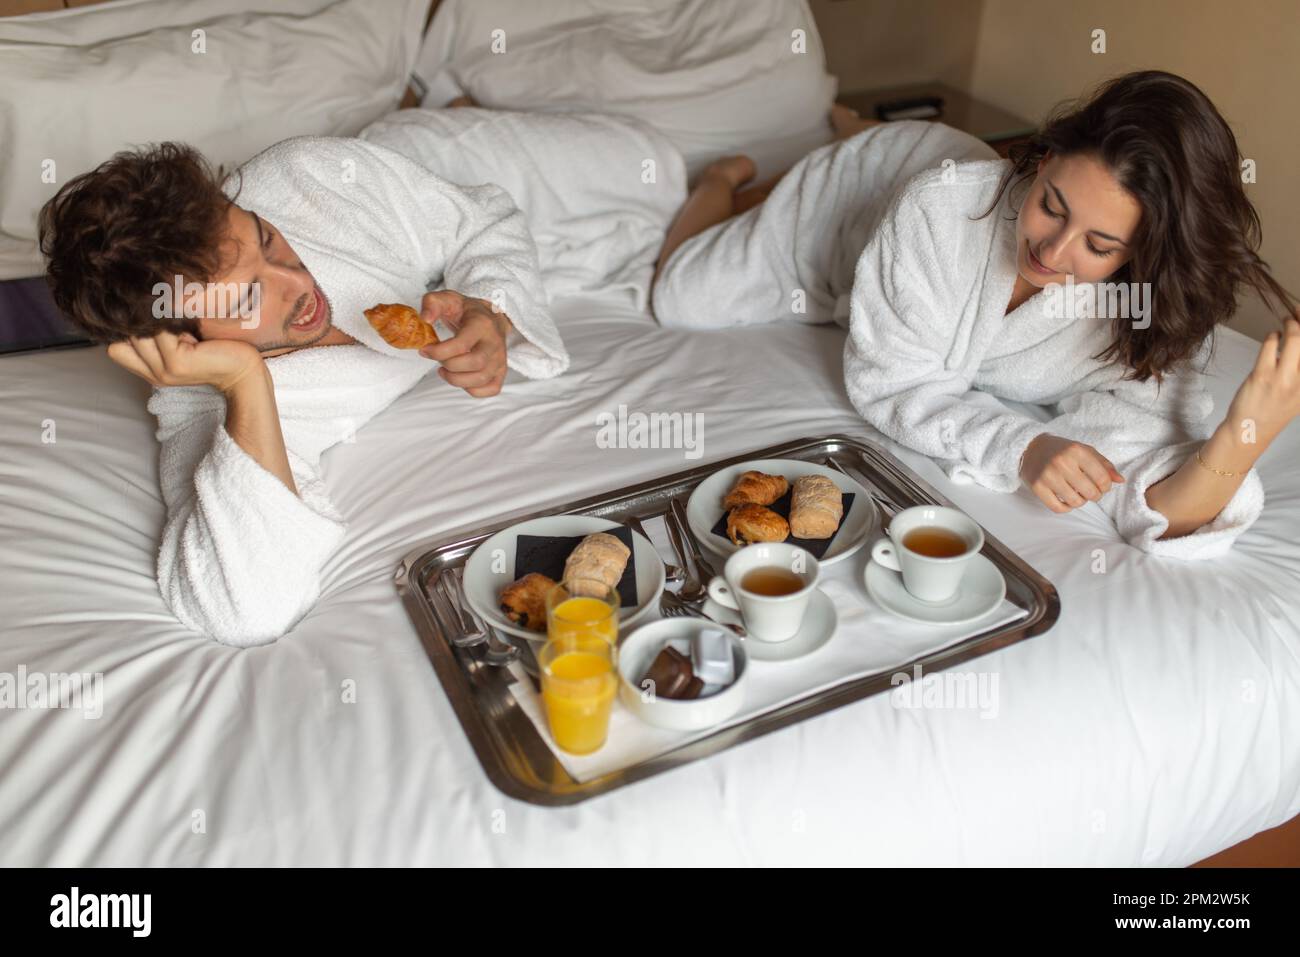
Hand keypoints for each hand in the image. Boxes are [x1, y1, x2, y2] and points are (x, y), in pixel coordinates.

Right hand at [107, 330, 263, 394]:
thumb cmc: (215, 350)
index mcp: (150, 371)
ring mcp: (164, 371)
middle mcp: (153, 374)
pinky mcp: (177, 364)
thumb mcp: (179, 344)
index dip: (123, 329)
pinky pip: (160, 332)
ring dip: (160, 322)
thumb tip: (137, 303)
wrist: (244, 370)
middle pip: (123, 338)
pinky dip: (172, 322)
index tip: (146, 317)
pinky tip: (191, 329)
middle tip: (175, 324)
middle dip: (144, 323)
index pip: (114, 348)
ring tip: (185, 328)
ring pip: (140, 333)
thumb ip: (157, 335)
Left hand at [417, 290, 511, 397]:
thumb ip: (432, 303)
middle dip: (449, 366)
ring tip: (444, 370)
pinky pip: (491, 389)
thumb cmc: (466, 310)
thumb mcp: (448, 299)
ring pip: (481, 379)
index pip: (461, 345)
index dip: (439, 351)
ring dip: (456, 380)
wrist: (491, 317)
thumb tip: (425, 319)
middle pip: (474, 364)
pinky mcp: (501, 371)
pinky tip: (461, 378)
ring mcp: (500, 359)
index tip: (425, 350)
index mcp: (481, 324)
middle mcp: (495, 343)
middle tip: (438, 360)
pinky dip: (473, 389)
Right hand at [1019, 433, 1124, 512]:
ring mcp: (1048, 476)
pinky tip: (1067, 500)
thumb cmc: (1062, 450)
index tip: (1103, 486)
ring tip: (1078, 494)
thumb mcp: (1085, 450)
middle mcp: (1062, 463)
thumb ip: (1104, 465)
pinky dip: (1066, 508)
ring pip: (1075, 502)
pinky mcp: (1037, 487)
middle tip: (1091, 492)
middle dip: (1095, 495)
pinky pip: (1057, 508)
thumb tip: (1120, 481)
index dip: (1106, 486)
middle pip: (1090, 492)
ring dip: (1080, 502)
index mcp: (1077, 451)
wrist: (1031, 448)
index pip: (1102, 478)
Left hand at [1225, 314, 1299, 448]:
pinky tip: (1272, 337)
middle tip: (1298, 313)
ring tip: (1287, 322)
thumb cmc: (1274, 409)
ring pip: (1295, 339)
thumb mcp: (1299, 393)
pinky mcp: (1263, 375)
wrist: (1250, 431)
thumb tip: (1299, 339)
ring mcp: (1284, 378)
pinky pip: (1270, 345)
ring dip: (1290, 324)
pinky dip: (1272, 336)